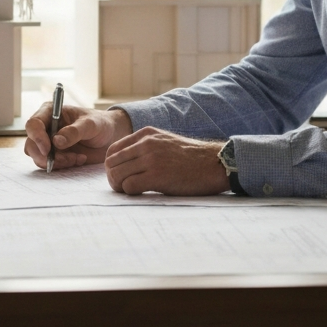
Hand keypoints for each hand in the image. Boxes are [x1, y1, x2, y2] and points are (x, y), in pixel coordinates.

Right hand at [24, 103, 131, 168]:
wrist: (110, 137)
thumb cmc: (100, 124)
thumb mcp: (91, 124)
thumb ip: (74, 131)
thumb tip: (56, 141)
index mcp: (51, 112)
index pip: (33, 124)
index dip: (37, 137)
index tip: (48, 149)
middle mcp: (46, 127)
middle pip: (31, 144)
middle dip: (45, 155)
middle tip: (66, 159)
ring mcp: (49, 142)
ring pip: (38, 157)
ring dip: (56, 162)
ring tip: (76, 158)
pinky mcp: (55, 155)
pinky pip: (50, 165)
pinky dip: (62, 165)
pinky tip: (78, 159)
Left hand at [104, 127, 228, 194]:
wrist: (214, 164)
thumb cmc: (191, 158)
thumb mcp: (165, 142)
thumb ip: (145, 147)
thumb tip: (124, 163)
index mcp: (146, 134)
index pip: (113, 149)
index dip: (112, 165)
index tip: (120, 175)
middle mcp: (146, 144)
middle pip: (112, 162)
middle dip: (113, 177)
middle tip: (122, 187)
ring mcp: (150, 159)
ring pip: (117, 174)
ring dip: (120, 186)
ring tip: (130, 190)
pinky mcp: (156, 176)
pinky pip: (128, 186)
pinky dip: (130, 192)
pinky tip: (141, 192)